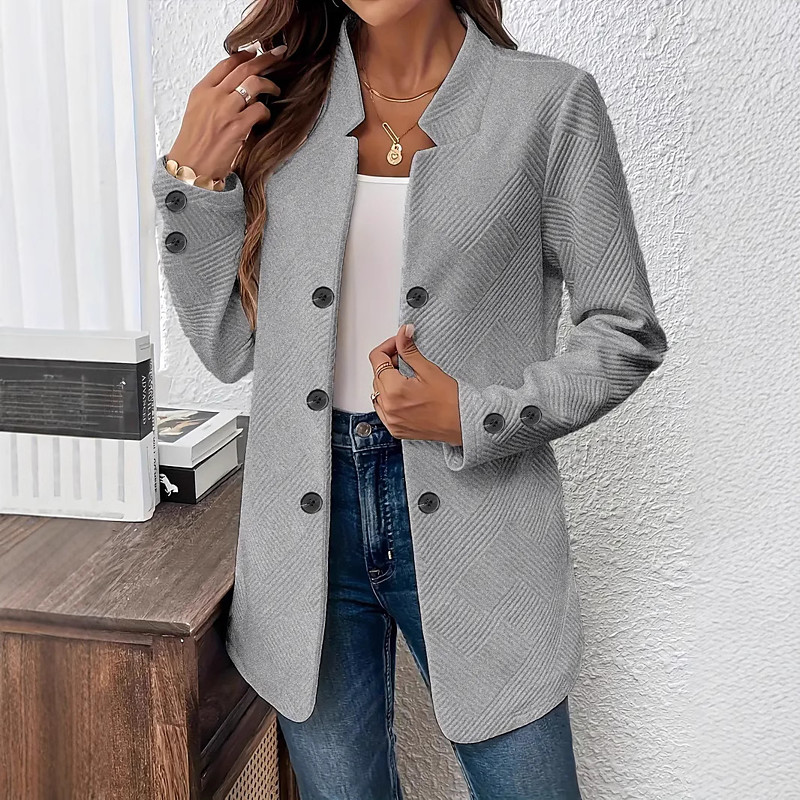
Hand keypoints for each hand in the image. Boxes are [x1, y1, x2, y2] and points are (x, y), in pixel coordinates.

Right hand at [166, 45, 286, 177]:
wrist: (190, 168)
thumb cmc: (194, 145)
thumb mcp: (197, 113)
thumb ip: (213, 97)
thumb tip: (233, 88)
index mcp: (202, 91)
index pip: (226, 64)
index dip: (244, 55)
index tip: (255, 52)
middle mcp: (213, 96)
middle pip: (243, 68)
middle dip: (264, 58)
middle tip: (278, 54)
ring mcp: (225, 110)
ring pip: (254, 83)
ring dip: (269, 84)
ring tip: (276, 88)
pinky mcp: (237, 127)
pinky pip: (260, 109)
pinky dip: (266, 112)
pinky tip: (264, 117)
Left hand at [368, 324, 462, 446]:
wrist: (463, 423)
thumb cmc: (451, 401)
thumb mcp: (428, 370)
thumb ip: (409, 350)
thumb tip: (403, 333)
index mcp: (394, 390)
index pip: (377, 358)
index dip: (388, 346)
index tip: (399, 344)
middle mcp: (388, 407)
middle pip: (377, 374)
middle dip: (389, 363)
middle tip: (407, 360)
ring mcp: (391, 420)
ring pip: (378, 391)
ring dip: (387, 381)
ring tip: (407, 378)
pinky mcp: (395, 428)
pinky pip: (382, 409)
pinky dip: (388, 398)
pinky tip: (404, 394)